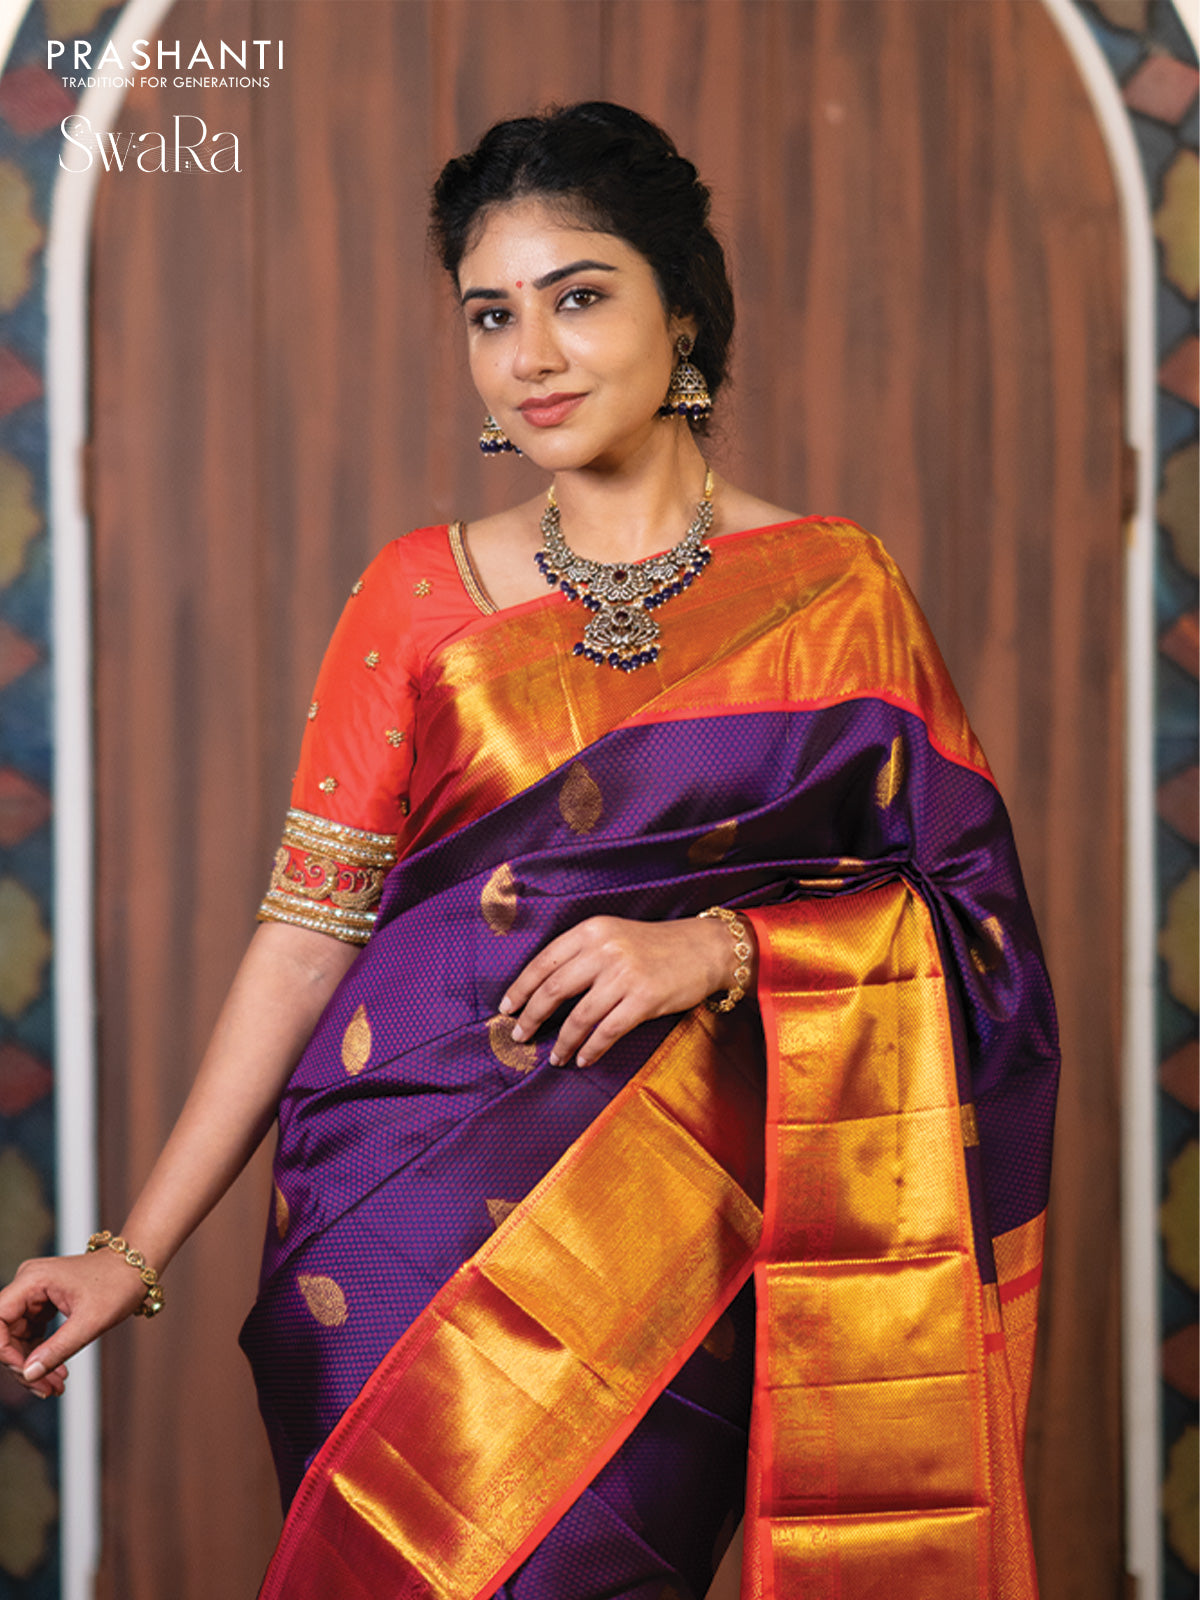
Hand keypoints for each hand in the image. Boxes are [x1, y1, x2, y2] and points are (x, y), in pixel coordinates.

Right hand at [0, 1249, 150, 1397]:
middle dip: (23, 1366)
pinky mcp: (43, 1303)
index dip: (5, 1351)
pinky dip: (41, 1355)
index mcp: (32, 1280)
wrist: (138, 1267)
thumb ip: (57, 1349)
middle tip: (46, 1389)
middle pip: (6, 1334)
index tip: (27, 1373)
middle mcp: (28, 1284)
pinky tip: (56, 1372)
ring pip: (17, 1338)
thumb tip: (29, 1373)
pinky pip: (31, 1334)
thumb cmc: (118, 1283)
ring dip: (33, 1365)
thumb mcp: (90, 1321)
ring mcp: (34, 1293)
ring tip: (55, 1386)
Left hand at [499, 914, 755, 1067]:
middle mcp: (604, 950)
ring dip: (562, 1042)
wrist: (704, 949)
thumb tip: (543, 990)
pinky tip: (583, 1058)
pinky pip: (607, 1031)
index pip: (544, 961)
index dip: (521, 988)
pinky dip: (591, 1049)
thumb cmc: (654, 946)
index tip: (507, 1007)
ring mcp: (625, 975)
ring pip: (579, 1016)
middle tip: (519, 1035)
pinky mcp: (644, 999)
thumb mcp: (614, 935)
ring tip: (554, 1056)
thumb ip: (582, 954)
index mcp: (592, 931)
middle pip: (554, 989)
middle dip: (532, 1017)